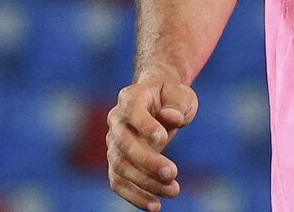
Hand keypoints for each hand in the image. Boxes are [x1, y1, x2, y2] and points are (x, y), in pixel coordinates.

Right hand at [106, 77, 198, 210]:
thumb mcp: (180, 94)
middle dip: (147, 161)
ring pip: (121, 167)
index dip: (144, 125)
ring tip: (173, 191)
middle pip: (123, 144)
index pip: (132, 111)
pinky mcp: (116, 162)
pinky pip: (118, 182)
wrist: (158, 102)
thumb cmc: (171, 97)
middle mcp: (116, 121)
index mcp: (130, 98)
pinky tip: (155, 206)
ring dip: (145, 182)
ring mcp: (113, 143)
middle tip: (172, 173)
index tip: (163, 138)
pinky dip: (134, 196)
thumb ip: (177, 103)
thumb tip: (170, 118)